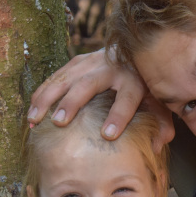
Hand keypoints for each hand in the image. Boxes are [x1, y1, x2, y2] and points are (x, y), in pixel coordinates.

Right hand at [27, 49, 174, 146]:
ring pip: (65, 80)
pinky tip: (33, 111)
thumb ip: (162, 124)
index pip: (127, 99)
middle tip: (60, 122)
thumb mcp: (159, 102)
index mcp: (134, 80)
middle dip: (72, 103)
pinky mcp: (77, 61)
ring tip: (36, 120)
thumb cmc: (146, 84)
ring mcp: (91, 62)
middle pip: (88, 85)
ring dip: (48, 99)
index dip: (118, 117)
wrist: (135, 51)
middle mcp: (110, 68)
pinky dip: (42, 94)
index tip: (108, 135)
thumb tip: (157, 146)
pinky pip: (55, 78)